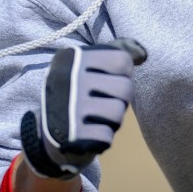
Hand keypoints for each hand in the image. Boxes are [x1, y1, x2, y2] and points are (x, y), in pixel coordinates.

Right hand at [20, 38, 146, 177]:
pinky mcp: (70, 135)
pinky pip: (107, 136)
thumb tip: (144, 53)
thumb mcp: (91, 66)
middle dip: (120, 99)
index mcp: (72, 57)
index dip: (122, 74)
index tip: (106, 80)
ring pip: (118, 112)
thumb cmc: (78, 94)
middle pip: (125, 87)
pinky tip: (87, 133)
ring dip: (112, 120)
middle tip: (102, 103)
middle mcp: (67, 78)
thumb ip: (118, 53)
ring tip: (95, 117)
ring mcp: (68, 107)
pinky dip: (102, 138)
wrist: (48, 133)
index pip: (122, 60)